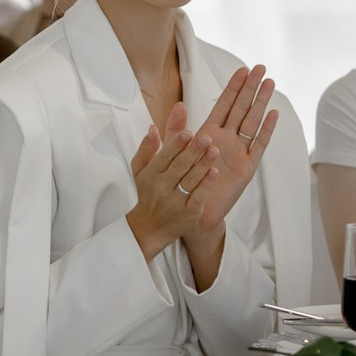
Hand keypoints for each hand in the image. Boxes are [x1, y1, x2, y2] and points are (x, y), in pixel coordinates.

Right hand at [125, 103, 221, 260]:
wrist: (148, 228)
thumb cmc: (146, 194)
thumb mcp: (140, 171)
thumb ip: (147, 149)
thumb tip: (153, 128)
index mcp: (151, 174)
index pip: (165, 155)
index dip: (176, 144)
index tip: (187, 132)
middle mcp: (162, 187)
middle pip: (180, 166)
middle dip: (193, 151)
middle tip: (206, 137)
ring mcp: (175, 200)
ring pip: (191, 180)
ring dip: (203, 164)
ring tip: (215, 150)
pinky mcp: (188, 213)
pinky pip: (198, 197)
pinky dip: (206, 185)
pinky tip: (214, 172)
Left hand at [186, 66, 280, 230]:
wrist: (194, 211)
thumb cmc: (185, 183)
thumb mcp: (176, 153)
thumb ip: (177, 130)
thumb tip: (179, 105)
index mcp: (210, 134)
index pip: (224, 105)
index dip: (233, 87)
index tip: (242, 69)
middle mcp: (227, 140)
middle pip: (242, 108)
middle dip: (250, 88)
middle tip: (261, 67)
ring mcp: (239, 152)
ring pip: (252, 121)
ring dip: (261, 103)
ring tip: (270, 83)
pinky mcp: (247, 167)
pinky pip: (259, 145)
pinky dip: (266, 130)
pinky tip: (274, 114)